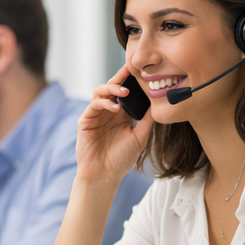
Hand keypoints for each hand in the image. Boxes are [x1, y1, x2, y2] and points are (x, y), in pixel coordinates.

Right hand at [76, 65, 154, 184]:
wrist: (104, 175)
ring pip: (101, 91)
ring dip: (112, 88)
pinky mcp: (86, 121)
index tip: (144, 70)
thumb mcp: (140, 137)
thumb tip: (158, 101)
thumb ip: (147, 119)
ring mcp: (96, 115)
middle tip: (131, 69)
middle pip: (113, 86)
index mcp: (122, 113)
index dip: (132, 80)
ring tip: (125, 92)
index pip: (127, 91)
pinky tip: (116, 108)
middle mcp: (108, 111)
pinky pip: (94, 104)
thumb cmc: (121, 159)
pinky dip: (105, 103)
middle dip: (121, 76)